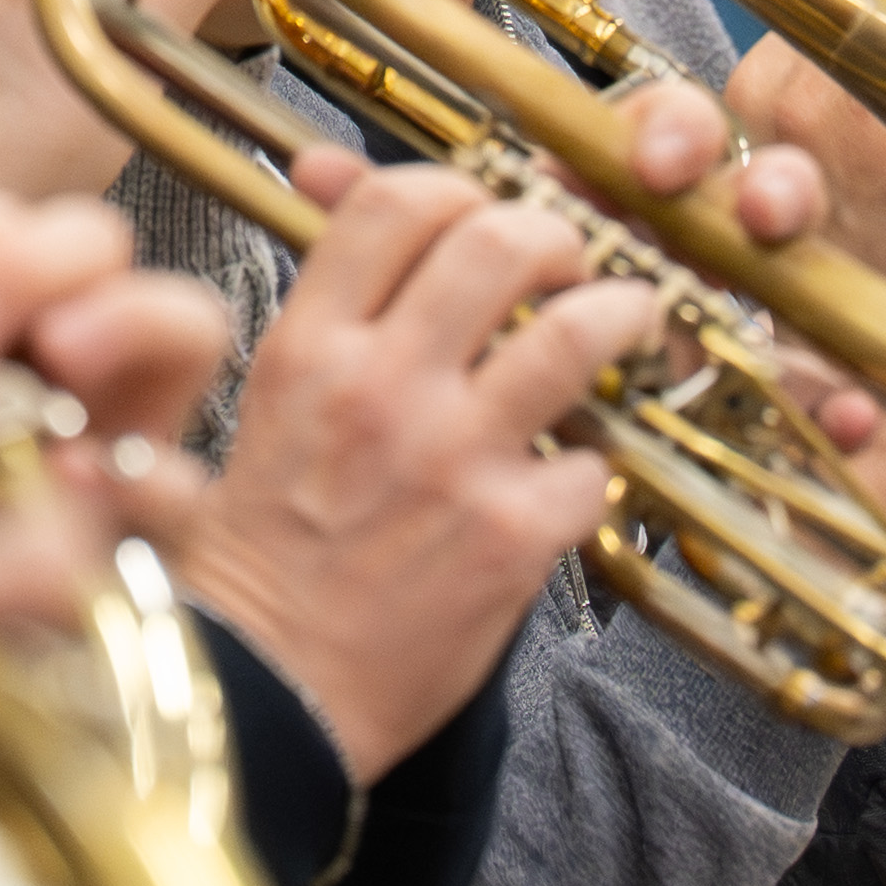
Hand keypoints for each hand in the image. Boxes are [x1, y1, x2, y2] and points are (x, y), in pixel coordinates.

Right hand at [166, 162, 651, 772]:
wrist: (269, 697)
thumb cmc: (259, 562)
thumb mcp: (265, 409)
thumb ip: (324, 312)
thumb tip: (340, 193)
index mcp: (309, 350)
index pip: (397, 203)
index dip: (458, 188)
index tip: (481, 211)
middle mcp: (382, 387)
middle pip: (500, 241)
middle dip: (555, 235)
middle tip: (571, 259)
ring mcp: (454, 458)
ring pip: (576, 330)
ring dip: (617, 315)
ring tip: (626, 321)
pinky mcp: (512, 535)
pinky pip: (591, 459)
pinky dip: (593, 463)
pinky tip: (572, 476)